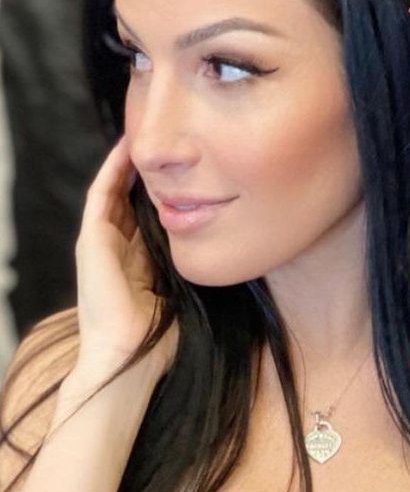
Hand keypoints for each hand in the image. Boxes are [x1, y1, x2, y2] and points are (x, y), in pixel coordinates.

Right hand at [73, 135, 178, 389]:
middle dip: (144, 169)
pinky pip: (101, 195)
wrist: (130, 358)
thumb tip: (235, 248)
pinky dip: (112, 171)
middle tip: (162, 141)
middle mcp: (117, 246)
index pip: (148, 213)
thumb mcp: (185, 287)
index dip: (163, 188)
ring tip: (141, 133)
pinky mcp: (91, 241)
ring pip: (113, 190)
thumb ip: (196, 267)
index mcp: (138, 258)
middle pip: (129, 196)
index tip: (186, 166)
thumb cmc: (162, 331)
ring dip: (125, 162)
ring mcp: (100, 242)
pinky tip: (125, 149)